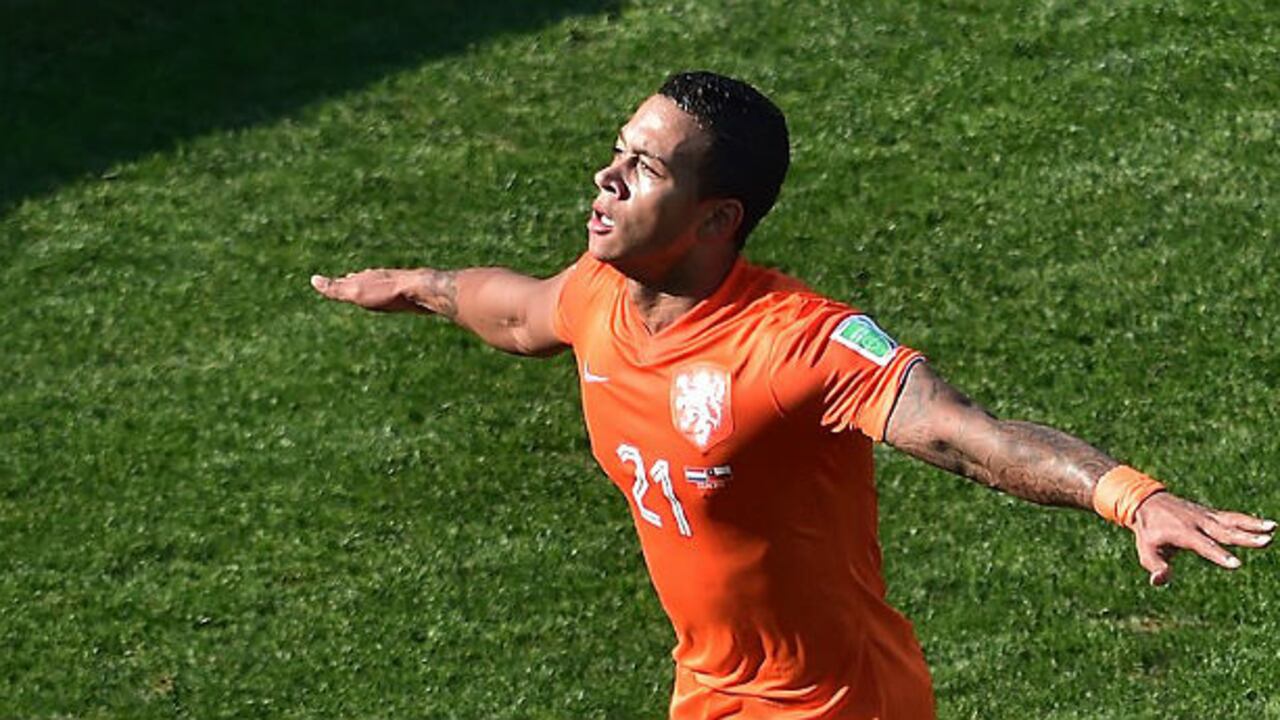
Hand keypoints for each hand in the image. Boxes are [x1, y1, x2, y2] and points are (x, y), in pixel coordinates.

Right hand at [310, 269, 423, 312]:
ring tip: (369, 291)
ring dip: (373, 288)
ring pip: (380, 286)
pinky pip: (395, 294)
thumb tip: (313, 280)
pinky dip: (389, 296)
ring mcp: (395, 285)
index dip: (337, 283)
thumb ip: (336, 288)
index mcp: (365, 278)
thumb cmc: (388, 293)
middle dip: (354, 283)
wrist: (421, 290)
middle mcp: (379, 278)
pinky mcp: (409, 293)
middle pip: (363, 281)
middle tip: (346, 282)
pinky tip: (395, 299)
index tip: (327, 282)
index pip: (346, 281)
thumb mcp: (357, 292)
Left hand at [1130, 492, 1274, 585]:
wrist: (1147, 503)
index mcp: (1182, 533)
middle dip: (1245, 538)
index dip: (1219, 555)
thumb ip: (1155, 566)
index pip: (1204, 546)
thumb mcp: (1145, 551)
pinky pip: (1233, 518)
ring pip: (1232, 521)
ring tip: (1273, 528)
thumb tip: (1160, 580)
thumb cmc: (1148, 532)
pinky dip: (1250, 520)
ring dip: (1253, 525)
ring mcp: (1206, 517)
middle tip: (1266, 541)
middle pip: (1224, 532)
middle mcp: (1198, 523)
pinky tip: (1268, 525)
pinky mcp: (1212, 514)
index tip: (1236, 564)